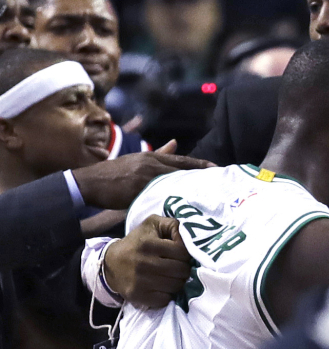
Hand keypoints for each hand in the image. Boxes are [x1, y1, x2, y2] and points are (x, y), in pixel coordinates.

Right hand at [73, 140, 213, 208]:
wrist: (89, 182)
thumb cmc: (114, 174)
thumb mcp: (138, 160)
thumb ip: (159, 154)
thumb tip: (175, 143)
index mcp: (152, 157)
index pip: (182, 161)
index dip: (200, 165)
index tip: (217, 169)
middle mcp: (151, 164)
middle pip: (183, 170)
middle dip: (201, 176)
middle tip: (220, 182)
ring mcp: (145, 177)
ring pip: (173, 182)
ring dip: (190, 188)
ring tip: (208, 195)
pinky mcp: (137, 190)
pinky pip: (159, 195)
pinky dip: (172, 199)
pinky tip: (185, 205)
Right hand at [103, 215, 192, 308]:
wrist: (111, 263)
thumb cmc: (138, 242)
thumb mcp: (153, 224)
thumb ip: (173, 225)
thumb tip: (190, 236)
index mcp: (149, 244)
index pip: (183, 252)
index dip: (187, 253)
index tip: (181, 254)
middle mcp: (143, 263)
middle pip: (182, 271)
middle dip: (184, 269)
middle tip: (178, 267)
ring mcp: (140, 281)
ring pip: (176, 286)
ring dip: (178, 282)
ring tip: (172, 276)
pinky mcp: (137, 295)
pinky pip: (165, 299)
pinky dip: (168, 294)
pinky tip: (163, 287)